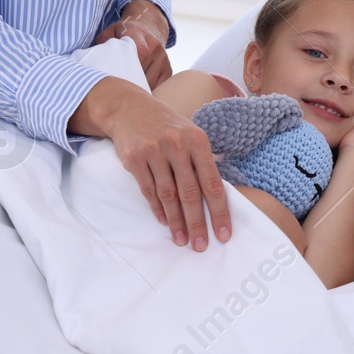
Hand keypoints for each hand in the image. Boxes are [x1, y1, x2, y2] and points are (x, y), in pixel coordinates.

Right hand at [67, 76, 230, 249]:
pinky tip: (164, 221)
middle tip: (201, 246)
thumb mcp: (191, 133)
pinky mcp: (135, 158)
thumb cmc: (167, 125)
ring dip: (176, 222)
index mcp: (198, 140)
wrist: (130, 108)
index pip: (212, 183)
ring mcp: (154, 151)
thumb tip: (220, 193)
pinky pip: (148, 190)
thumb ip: (203, 160)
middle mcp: (177, 145)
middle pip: (190, 193)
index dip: (219, 211)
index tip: (224, 234)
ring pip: (169, 195)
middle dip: (197, 223)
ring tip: (182, 240)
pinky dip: (157, 209)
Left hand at [93, 0, 172, 89]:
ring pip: (149, 83)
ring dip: (136, 91)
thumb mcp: (109, 32)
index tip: (119, 77)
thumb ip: (101, 45)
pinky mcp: (168, 69)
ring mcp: (163, 58)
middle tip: (113, 95)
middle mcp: (154, 46)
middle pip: (141, 72)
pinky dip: (146, 93)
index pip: (139, 50)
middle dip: (127, 84)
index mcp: (137, 35)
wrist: (148, 26)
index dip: (130, 65)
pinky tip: (135, 95)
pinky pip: (158, 87)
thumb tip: (89, 64)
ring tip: (122, 98)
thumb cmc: (123, 32)